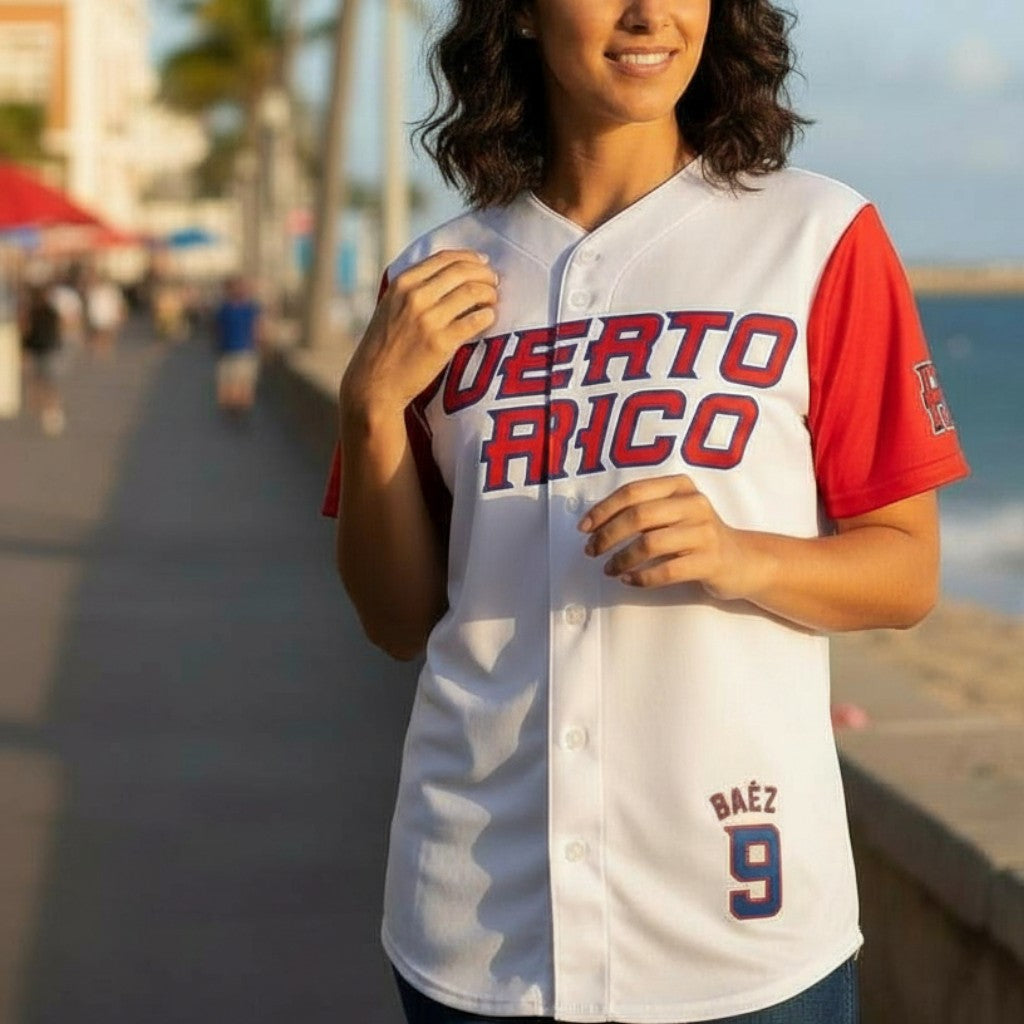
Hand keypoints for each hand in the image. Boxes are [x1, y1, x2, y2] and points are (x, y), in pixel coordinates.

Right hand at [342, 249, 497, 416]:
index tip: (483, 262)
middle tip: (494, 283)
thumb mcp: (390, 305)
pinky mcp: (441, 343)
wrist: (375, 382)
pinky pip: (475, 321)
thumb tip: (452, 273)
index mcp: (402, 283)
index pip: (444, 258)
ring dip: (490, 294)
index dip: (470, 257)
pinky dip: (487, 316)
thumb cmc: (385, 345)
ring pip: (473, 293)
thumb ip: (414, 288)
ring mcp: (428, 320)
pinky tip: (488, 319)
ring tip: (492, 301)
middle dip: (485, 274)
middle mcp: (415, 297)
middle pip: (462, 272)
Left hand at [579, 475, 760, 600]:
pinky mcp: (710, 561)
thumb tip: (594, 524)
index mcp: (680, 486)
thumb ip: (642, 511)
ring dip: (621, 559)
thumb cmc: (695, 536)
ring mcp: (705, 532)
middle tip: (591, 551)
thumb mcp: (673, 513)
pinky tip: (629, 581)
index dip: (603, 509)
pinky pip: (667, 570)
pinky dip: (642, 578)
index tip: (584, 528)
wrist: (742, 560)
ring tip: (609, 569)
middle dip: (607, 535)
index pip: (633, 492)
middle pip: (638, 516)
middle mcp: (694, 504)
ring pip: (650, 544)